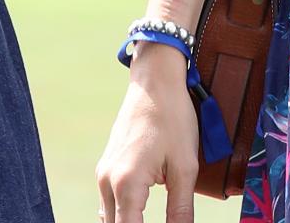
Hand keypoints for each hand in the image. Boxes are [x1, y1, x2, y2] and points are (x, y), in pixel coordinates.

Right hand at [97, 44, 198, 221]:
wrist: (155, 79)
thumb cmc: (173, 117)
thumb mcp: (185, 166)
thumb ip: (181, 210)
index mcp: (126, 184)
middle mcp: (107, 182)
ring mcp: (104, 173)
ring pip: (110, 220)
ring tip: (149, 220)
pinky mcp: (107, 167)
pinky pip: (110, 205)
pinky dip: (123, 218)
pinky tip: (138, 219)